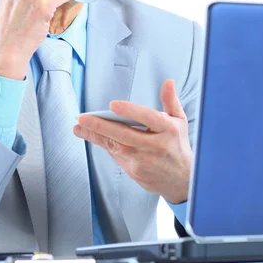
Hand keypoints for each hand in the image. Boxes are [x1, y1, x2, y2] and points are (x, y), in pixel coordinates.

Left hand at [73, 79, 191, 203]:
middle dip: (101, 126)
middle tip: (84, 118)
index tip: (113, 105)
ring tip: (79, 127)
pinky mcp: (135, 171)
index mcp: (168, 130)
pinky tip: (91, 136)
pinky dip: (103, 144)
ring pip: (115, 146)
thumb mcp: (179, 121)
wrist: (182, 180)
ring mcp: (144, 160)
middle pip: (125, 134)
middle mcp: (155, 146)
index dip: (130, 111)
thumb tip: (168, 82)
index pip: (148, 118)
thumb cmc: (178, 147)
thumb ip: (170, 101)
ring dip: (95, 136)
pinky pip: (115, 155)